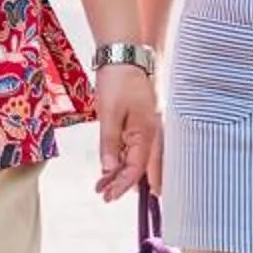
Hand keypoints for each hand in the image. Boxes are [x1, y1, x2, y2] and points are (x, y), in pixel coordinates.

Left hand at [94, 63, 158, 200]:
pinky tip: (110, 167)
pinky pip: (132, 148)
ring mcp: (145, 130)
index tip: (109, 196)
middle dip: (124, 185)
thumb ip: (109, 143)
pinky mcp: (138, 125)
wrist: (123, 56)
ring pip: (136, 160)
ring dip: (121, 173)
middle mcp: (151, 135)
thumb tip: (109, 170)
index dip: (122, 185)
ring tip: (102, 186)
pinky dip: (121, 159)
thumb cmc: (118, 82)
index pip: (136, 169)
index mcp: (147, 133)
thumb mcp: (109, 114)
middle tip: (106, 196)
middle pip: (140, 169)